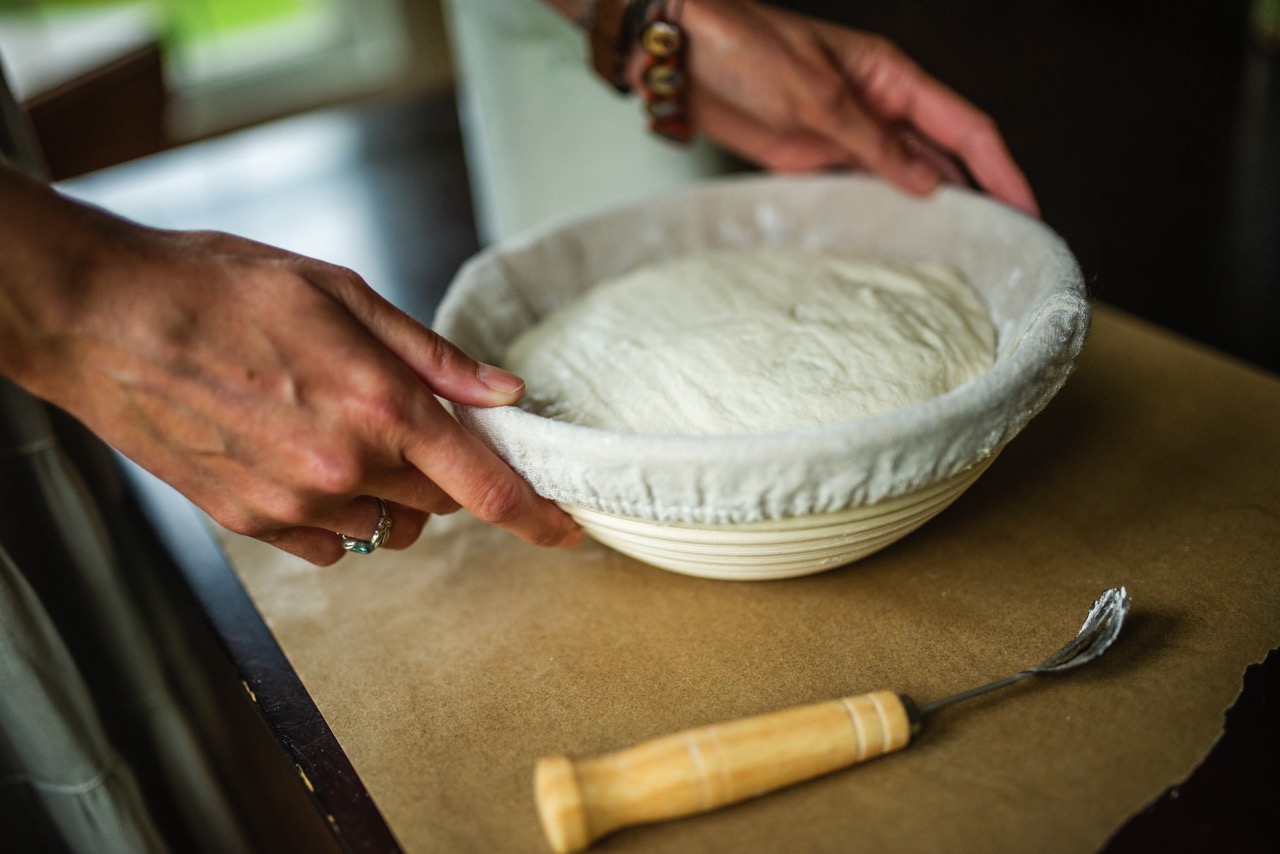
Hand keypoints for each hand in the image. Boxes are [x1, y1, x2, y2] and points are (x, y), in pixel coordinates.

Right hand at [1, 169, 579, 563]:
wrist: (107, 319)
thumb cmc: (223, 288)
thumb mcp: (342, 294)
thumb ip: (433, 357)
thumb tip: (504, 394)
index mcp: (379, 404)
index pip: (484, 485)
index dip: (535, 514)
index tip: (565, 531)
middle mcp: (342, 467)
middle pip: (440, 503)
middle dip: (448, 473)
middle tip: (416, 425)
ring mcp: (292, 504)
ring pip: (388, 529)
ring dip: (395, 495)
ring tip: (349, 435)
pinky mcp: (250, 522)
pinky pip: (332, 546)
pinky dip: (341, 517)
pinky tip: (308, 464)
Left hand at [667, 0, 1038, 215]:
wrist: (679, 57)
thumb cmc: (744, 49)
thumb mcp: (815, 94)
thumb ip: (871, 140)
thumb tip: (925, 182)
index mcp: (889, 76)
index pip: (965, 126)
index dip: (1001, 168)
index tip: (1026, 208)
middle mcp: (876, 105)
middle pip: (944, 156)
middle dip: (977, 197)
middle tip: (1001, 246)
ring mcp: (844, 134)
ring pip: (904, 178)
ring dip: (929, 213)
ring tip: (956, 255)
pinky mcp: (810, 159)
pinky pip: (857, 191)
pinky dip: (877, 216)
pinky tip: (892, 243)